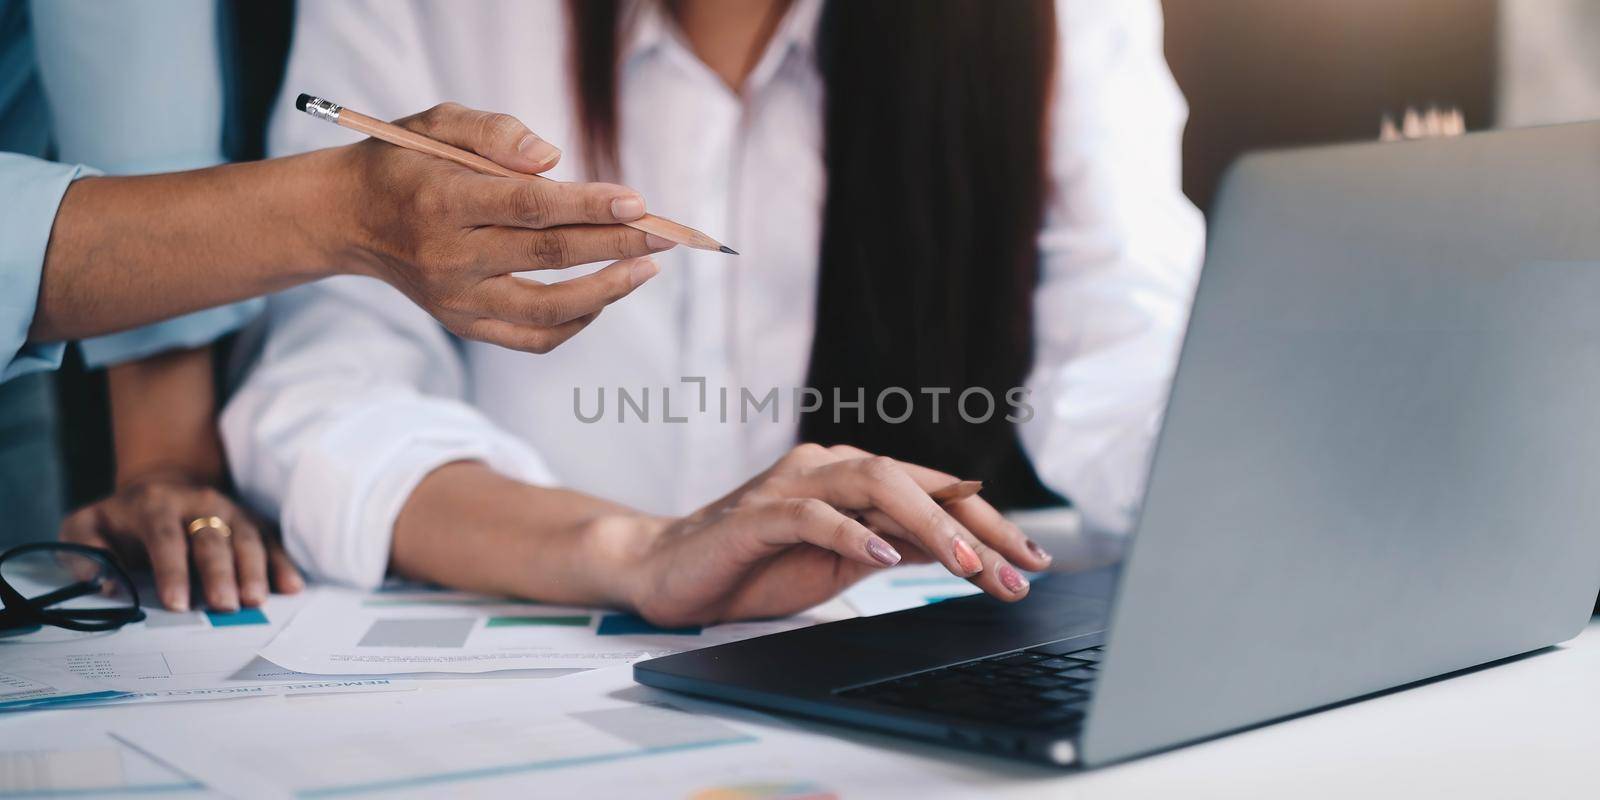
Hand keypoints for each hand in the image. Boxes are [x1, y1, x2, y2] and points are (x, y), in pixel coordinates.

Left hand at [59, 474, 301, 611]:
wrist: (161, 486)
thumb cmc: (121, 521)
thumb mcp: (85, 528)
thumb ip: (86, 555)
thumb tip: (110, 586)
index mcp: (154, 504)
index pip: (165, 536)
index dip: (172, 571)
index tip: (178, 604)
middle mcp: (198, 502)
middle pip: (212, 538)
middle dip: (219, 573)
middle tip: (225, 606)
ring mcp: (230, 510)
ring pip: (246, 538)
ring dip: (254, 570)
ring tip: (255, 601)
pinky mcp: (252, 522)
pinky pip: (272, 541)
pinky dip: (283, 564)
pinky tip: (291, 586)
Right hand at [334, 102, 672, 352]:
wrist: (350, 217)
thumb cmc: (407, 162)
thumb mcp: (438, 123)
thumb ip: (495, 131)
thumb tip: (554, 161)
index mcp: (442, 202)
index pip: (530, 207)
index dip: (589, 205)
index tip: (638, 201)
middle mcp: (448, 257)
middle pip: (548, 255)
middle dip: (617, 244)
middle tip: (665, 234)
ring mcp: (456, 300)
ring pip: (547, 308)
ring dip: (606, 291)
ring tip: (645, 269)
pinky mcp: (463, 324)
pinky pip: (532, 338)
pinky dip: (575, 323)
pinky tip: (604, 296)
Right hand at [612, 444, 1054, 626]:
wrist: (669, 572)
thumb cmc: (755, 566)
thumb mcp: (842, 561)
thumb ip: (895, 545)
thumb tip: (963, 549)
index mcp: (852, 478)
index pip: (934, 491)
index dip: (988, 523)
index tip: (1034, 561)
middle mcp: (827, 467)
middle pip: (915, 479)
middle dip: (974, 525)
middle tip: (1018, 570)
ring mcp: (791, 484)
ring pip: (873, 483)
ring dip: (928, 523)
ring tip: (968, 564)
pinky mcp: (756, 513)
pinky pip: (810, 513)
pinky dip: (850, 531)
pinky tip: (881, 554)